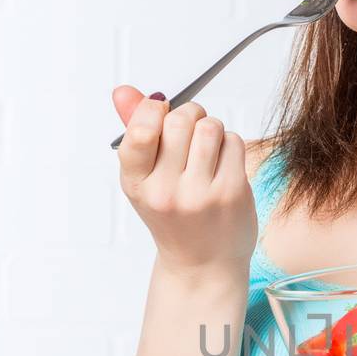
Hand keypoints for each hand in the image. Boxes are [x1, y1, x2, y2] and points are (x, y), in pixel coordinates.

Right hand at [112, 85, 257, 274]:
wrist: (202, 264)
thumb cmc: (174, 215)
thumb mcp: (146, 178)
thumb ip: (135, 131)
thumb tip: (123, 91)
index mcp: (137, 184)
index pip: (139, 131)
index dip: (153, 110)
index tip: (160, 113)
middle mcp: (165, 192)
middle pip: (180, 119)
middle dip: (188, 115)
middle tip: (189, 133)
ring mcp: (200, 194)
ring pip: (210, 126)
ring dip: (211, 129)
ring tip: (207, 150)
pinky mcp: (231, 193)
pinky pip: (233, 141)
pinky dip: (229, 145)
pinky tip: (222, 165)